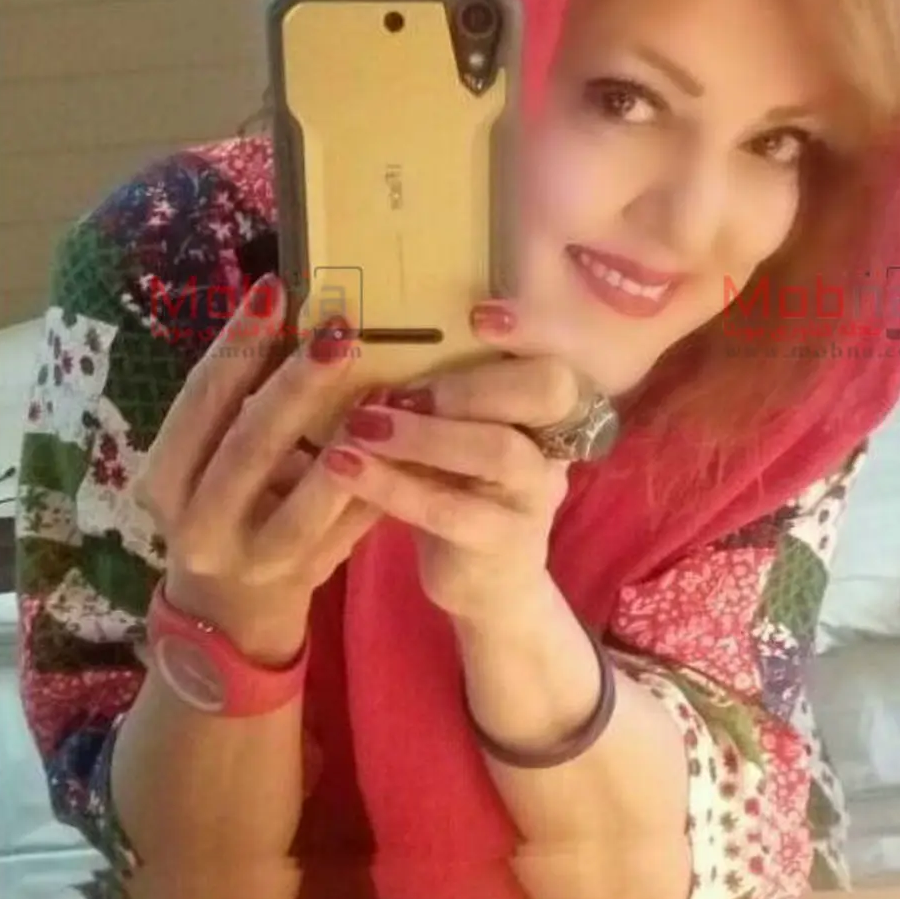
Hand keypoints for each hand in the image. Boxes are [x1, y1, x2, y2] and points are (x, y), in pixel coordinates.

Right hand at [132, 277, 380, 666]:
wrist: (228, 610)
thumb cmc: (220, 505)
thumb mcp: (205, 460)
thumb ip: (236, 403)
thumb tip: (290, 307)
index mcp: (166, 482)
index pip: (198, 404)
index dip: (235, 347)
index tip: (273, 289)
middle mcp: (203, 525)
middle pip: (250, 447)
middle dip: (297, 385)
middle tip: (339, 329)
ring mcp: (258, 558)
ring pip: (308, 499)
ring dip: (349, 439)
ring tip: (383, 386)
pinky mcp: (310, 575)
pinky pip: (352, 523)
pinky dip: (381, 478)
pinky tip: (406, 439)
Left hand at [320, 299, 582, 629]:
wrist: (485, 584)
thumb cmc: (462, 490)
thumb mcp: (457, 433)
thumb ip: (441, 390)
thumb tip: (367, 330)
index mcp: (548, 405)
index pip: (555, 349)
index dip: (530, 329)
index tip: (478, 315)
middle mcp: (555, 443)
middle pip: (546, 391)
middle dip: (469, 381)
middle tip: (399, 390)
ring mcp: (535, 494)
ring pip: (499, 450)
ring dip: (423, 433)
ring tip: (360, 425)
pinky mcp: (504, 542)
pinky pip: (450, 509)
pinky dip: (392, 484)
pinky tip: (344, 466)